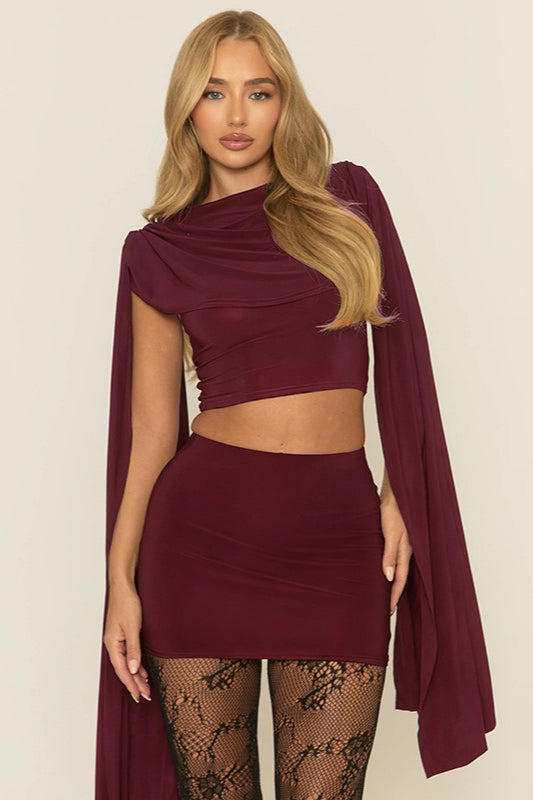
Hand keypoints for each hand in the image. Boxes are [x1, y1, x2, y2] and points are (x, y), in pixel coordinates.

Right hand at [103, 582, 151, 702]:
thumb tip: (134, 670)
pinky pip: (129, 654)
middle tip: (145, 695)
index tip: (138, 695)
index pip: (122, 669)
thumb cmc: (127, 604)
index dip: (131, 684)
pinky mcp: (124, 634)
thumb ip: (134, 649)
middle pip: (124, 668)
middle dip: (134, 683)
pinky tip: (143, 670)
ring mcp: (118, 639)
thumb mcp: (133, 628)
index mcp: (112, 644)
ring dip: (136, 675)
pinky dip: (137, 663)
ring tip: (145, 687)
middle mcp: (113, 644)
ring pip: (127, 662)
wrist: (124, 586)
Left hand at [380, 500, 412, 614]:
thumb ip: (389, 555)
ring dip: (393, 582)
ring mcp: (402, 544)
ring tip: (386, 594)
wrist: (396, 491)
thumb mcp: (390, 533)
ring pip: (399, 568)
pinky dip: (391, 568)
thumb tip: (388, 577)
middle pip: (401, 577)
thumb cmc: (393, 510)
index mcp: (405, 551)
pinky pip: (395, 558)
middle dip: (395, 593)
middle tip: (388, 609)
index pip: (400, 580)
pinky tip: (385, 569)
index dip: (394, 596)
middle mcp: (405, 550)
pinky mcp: (397, 537)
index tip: (389, 611)